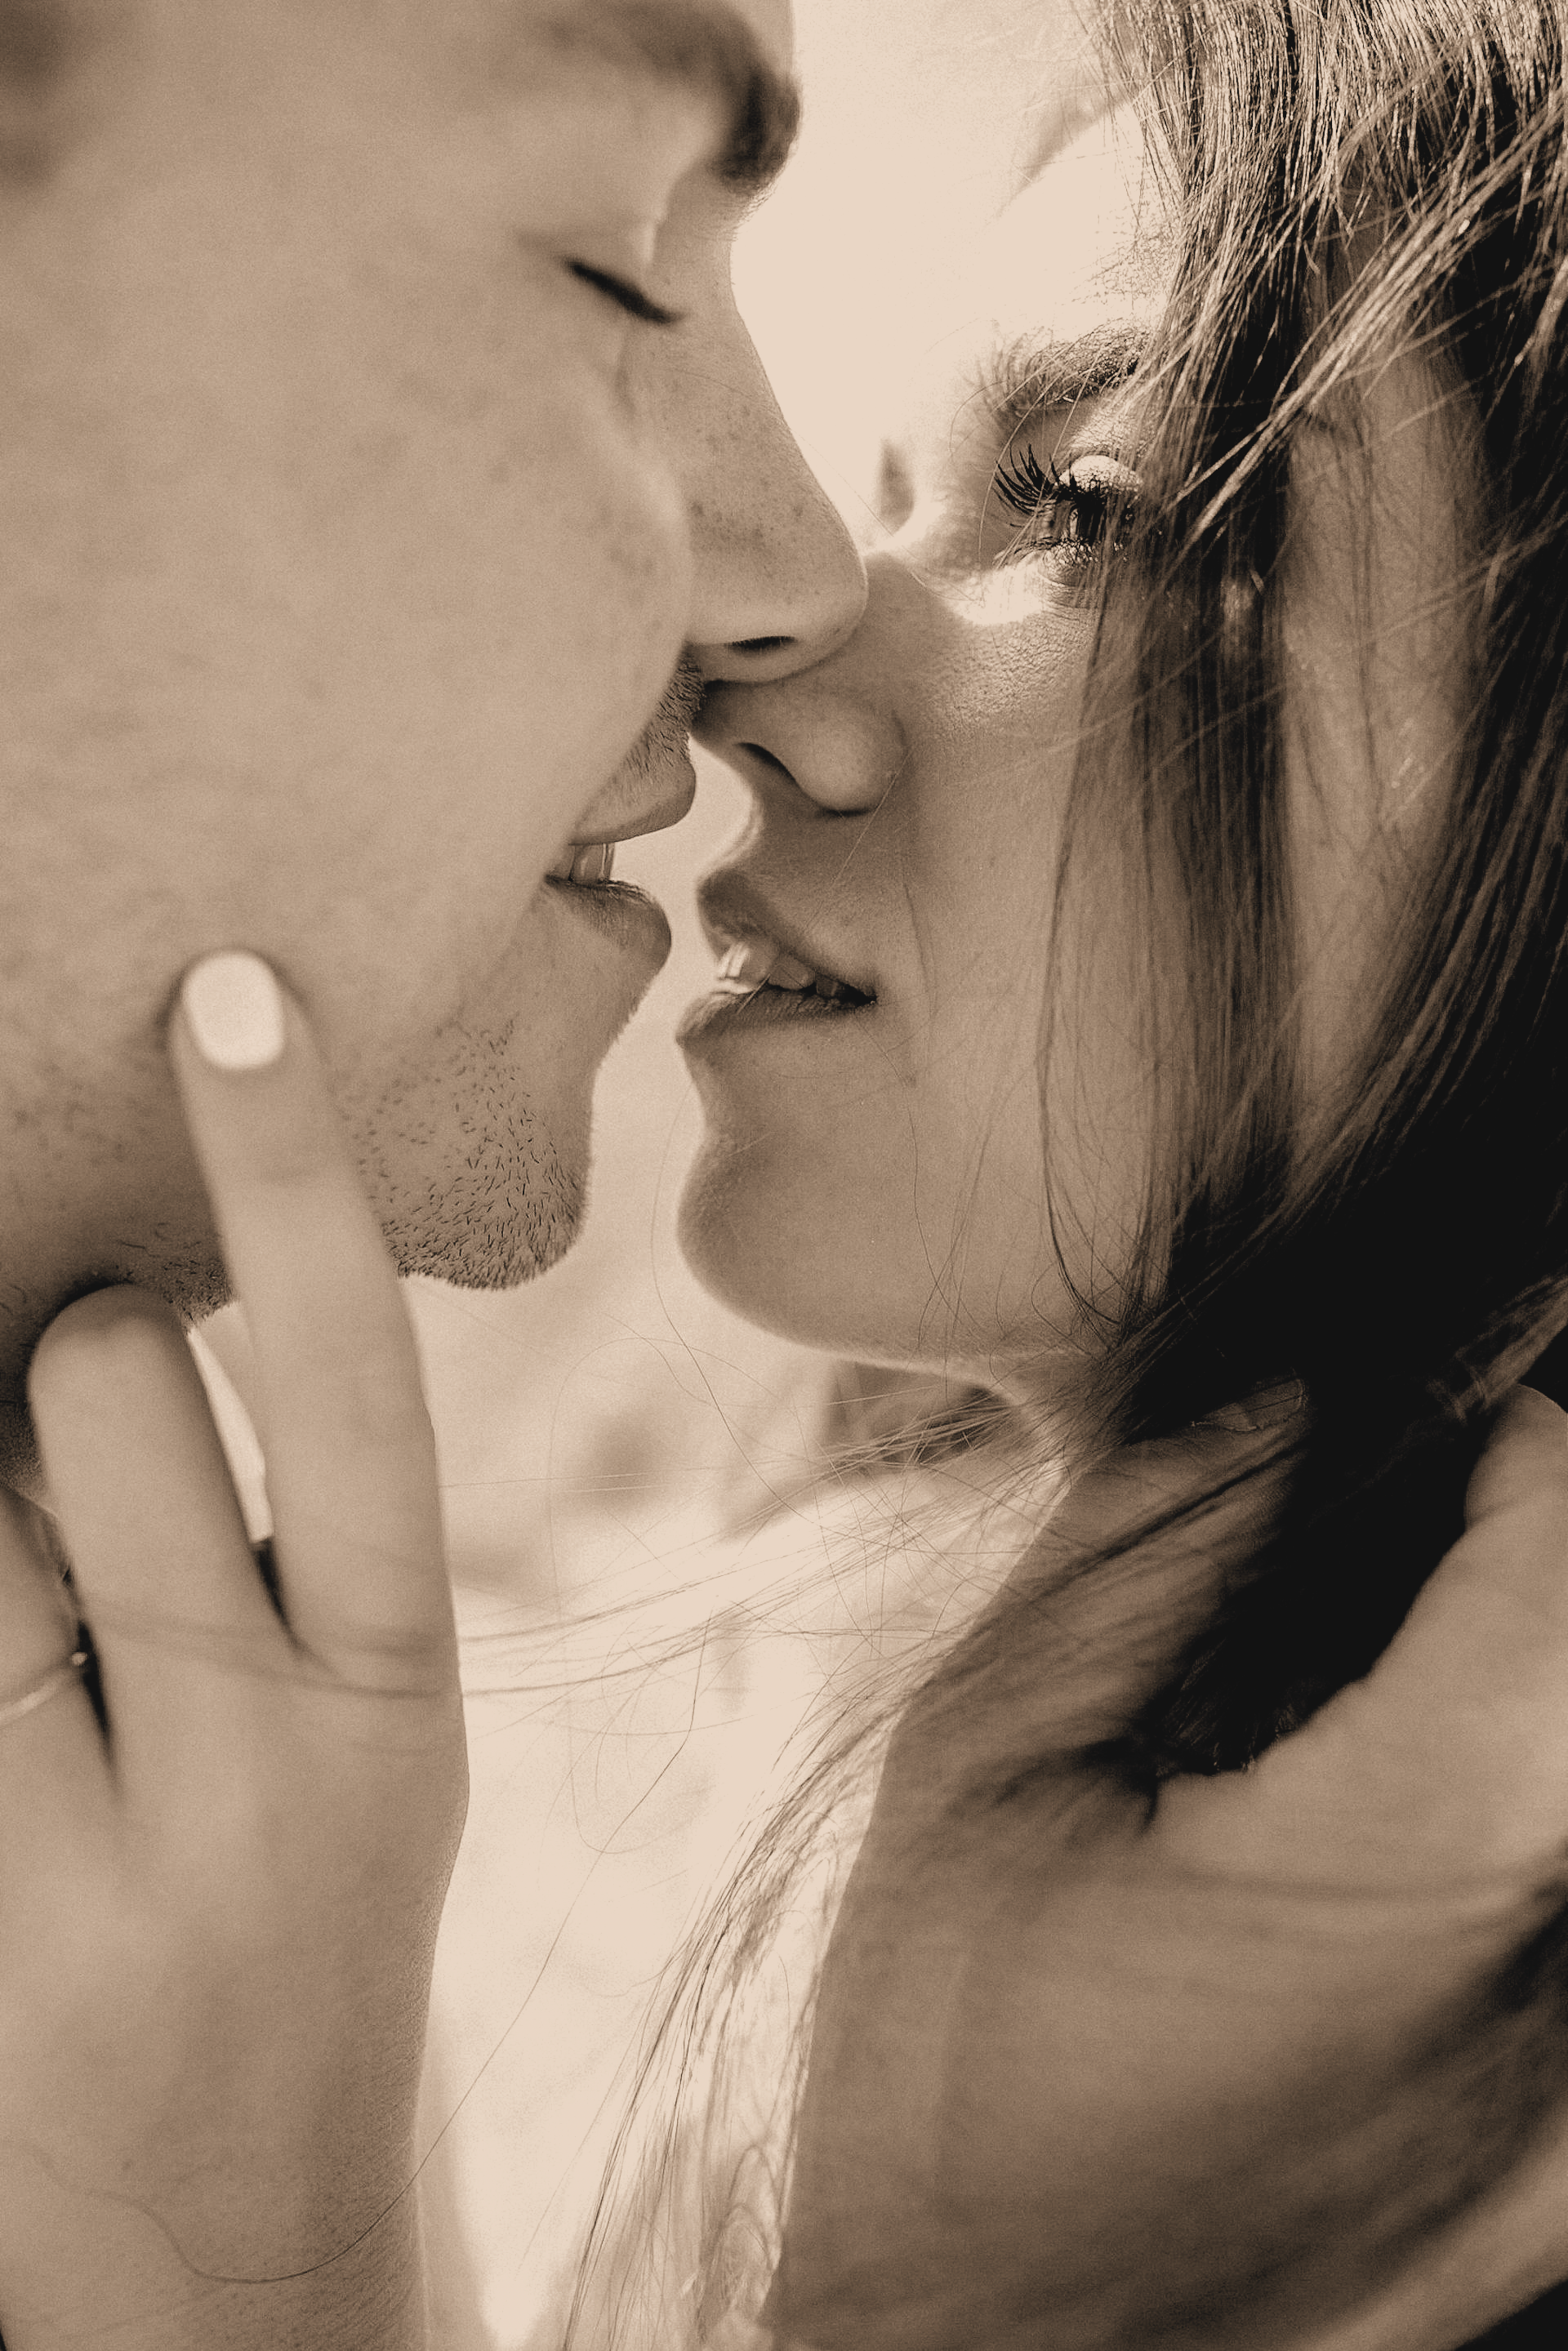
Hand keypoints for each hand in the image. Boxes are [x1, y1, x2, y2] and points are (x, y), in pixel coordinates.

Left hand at [0, 954, 464, 2349]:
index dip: (294, 1175)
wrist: (230, 2255)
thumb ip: (245, 1523)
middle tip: (89, 1468)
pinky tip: (36, 1689)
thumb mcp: (339, 1731)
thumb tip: (99, 1304)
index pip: (355, 1382)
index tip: (231, 982)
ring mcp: (73, 1856)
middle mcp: (260, 1767)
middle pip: (96, 1383)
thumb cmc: (282, 1919)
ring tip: (53, 1608)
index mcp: (394, 1692)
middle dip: (70, 1352)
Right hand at [768, 1391, 1567, 2350]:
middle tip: (1400, 1548)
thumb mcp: (981, 1771)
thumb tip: (1280, 1408)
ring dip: (1519, 1696)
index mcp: (1401, 1869)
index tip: (1427, 1423)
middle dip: (1525, 1571)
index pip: (1562, 1562)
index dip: (1518, 1449)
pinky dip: (1516, 1820)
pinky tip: (1382, 1844)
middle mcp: (1555, 2001)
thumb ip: (1141, 1557)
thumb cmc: (930, 2089)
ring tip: (1375, 1699)